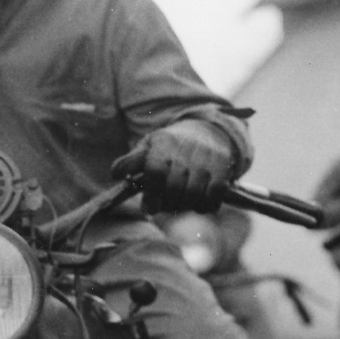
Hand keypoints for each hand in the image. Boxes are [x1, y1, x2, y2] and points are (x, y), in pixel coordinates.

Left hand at [111, 124, 237, 213]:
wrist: (207, 131)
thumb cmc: (171, 146)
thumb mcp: (148, 147)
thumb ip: (130, 161)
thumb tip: (115, 174)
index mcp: (164, 143)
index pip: (156, 170)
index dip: (151, 194)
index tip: (148, 207)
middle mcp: (187, 149)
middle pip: (174, 188)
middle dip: (165, 203)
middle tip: (161, 205)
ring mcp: (207, 160)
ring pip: (194, 195)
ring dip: (183, 206)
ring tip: (177, 202)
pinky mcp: (223, 170)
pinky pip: (213, 197)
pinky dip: (204, 206)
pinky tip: (196, 203)